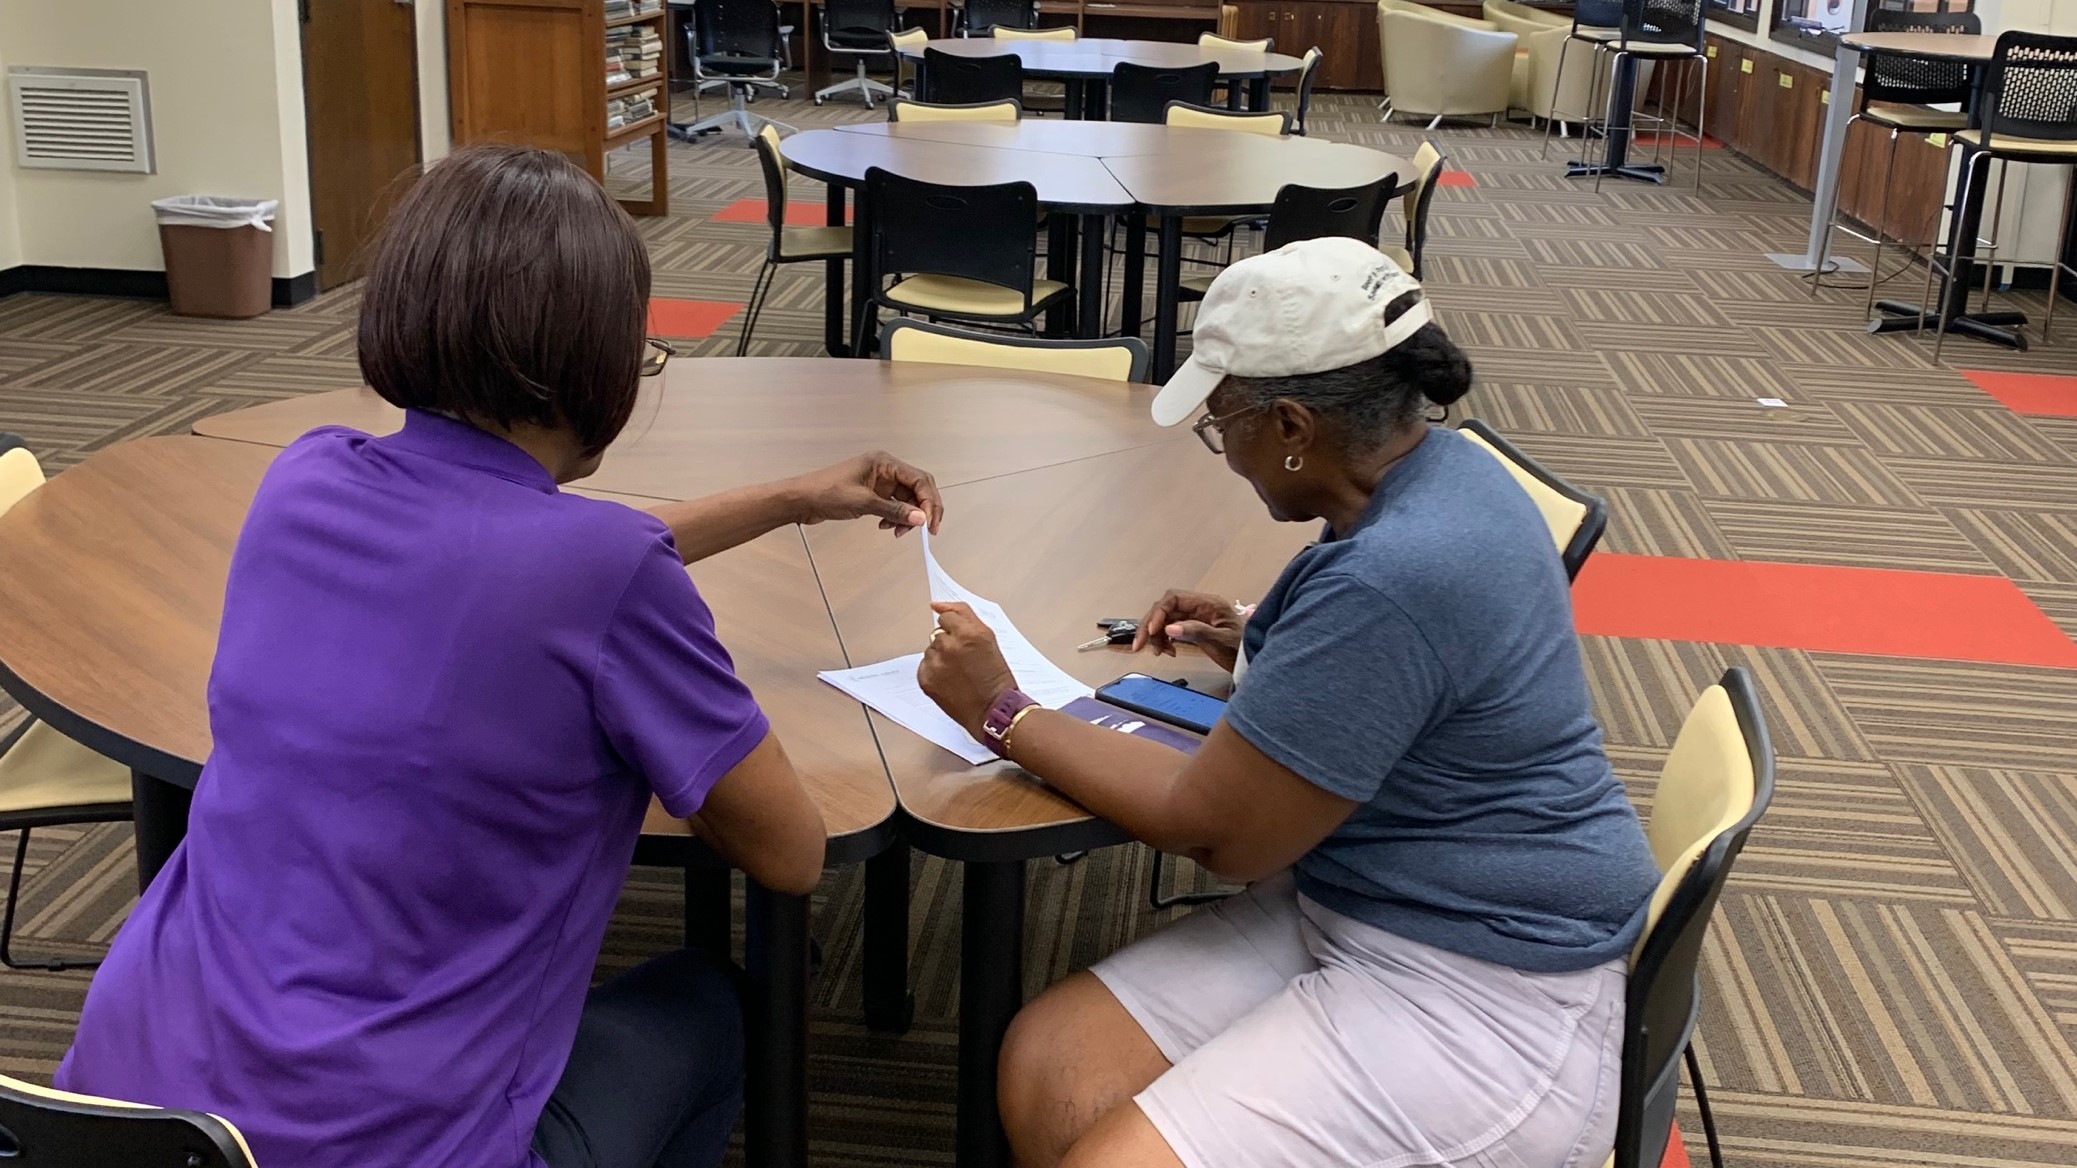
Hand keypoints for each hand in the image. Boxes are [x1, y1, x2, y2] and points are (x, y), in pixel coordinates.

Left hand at [787, 451, 943, 536]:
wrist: (801, 499)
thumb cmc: (824, 492)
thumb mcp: (863, 503)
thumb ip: (894, 511)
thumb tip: (920, 518)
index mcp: (884, 462)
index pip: (920, 479)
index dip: (929, 502)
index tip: (930, 523)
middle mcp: (885, 469)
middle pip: (917, 488)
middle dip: (923, 509)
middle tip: (927, 530)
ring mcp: (879, 481)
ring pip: (907, 499)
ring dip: (908, 517)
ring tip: (898, 531)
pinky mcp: (873, 493)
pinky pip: (894, 506)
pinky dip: (895, 518)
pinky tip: (886, 527)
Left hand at [917, 602, 1018, 739]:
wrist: (993, 710)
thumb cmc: (995, 676)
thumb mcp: (988, 637)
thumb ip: (963, 614)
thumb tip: (936, 605)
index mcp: (968, 633)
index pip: (946, 617)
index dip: (957, 630)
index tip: (965, 642)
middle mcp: (949, 646)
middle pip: (938, 634)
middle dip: (949, 644)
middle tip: (965, 661)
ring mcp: (936, 664)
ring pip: (930, 650)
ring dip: (941, 657)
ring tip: (959, 673)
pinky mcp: (926, 679)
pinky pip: (925, 666)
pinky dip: (934, 672)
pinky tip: (950, 681)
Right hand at [1130, 590, 1245, 672]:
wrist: (1254, 660)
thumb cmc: (1242, 649)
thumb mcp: (1220, 642)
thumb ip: (1196, 632)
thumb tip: (1170, 628)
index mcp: (1209, 603)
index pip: (1174, 599)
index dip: (1159, 613)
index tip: (1150, 632)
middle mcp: (1199, 606)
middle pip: (1165, 608)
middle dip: (1149, 625)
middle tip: (1139, 646)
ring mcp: (1195, 616)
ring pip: (1164, 619)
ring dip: (1155, 635)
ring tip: (1158, 652)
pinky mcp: (1192, 627)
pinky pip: (1170, 628)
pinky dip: (1163, 639)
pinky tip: (1167, 651)